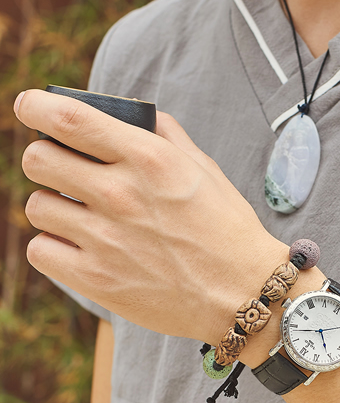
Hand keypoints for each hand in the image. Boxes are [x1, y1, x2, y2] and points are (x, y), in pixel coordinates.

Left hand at [15, 89, 280, 344]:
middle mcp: (121, 194)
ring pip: (37, 206)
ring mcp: (105, 239)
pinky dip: (55, 247)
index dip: (35, 107)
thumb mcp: (206, 171)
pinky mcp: (97, 279)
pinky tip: (81, 248)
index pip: (66, 117)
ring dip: (54, 208)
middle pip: (37, 159)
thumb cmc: (228, 231)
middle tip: (65, 174)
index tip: (31, 110)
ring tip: (83, 219)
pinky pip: (41, 250)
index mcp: (148, 159)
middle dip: (46, 160)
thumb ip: (164, 136)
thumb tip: (128, 114)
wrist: (244, 294)